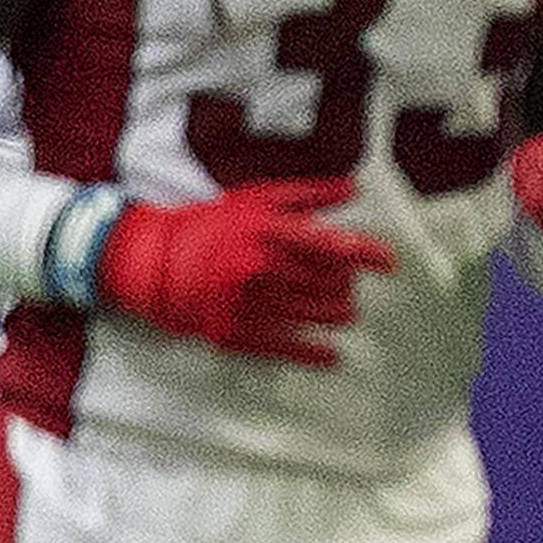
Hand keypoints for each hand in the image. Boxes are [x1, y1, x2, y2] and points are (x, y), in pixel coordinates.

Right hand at [95, 176, 395, 365]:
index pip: (330, 243)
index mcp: (265, 229)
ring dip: (338, 313)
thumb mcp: (257, 198)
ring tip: (342, 308)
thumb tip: (354, 188)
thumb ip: (309, 194)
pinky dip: (314, 353)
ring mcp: (246, 302)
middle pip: (327, 281)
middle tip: (348, 282)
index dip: (365, 253)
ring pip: (314, 314)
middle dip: (346, 283)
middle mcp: (258, 266)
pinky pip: (287, 347)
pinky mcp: (234, 332)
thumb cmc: (211, 225)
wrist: (154, 260)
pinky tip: (331, 354)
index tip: (389, 262)